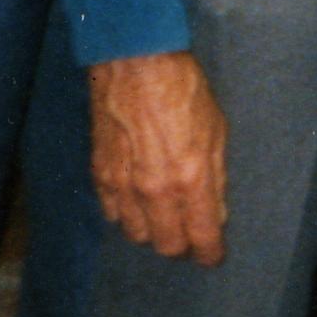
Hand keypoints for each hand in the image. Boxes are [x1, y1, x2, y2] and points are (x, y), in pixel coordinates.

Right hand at [89, 50, 229, 262]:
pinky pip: (112, 214)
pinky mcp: (100, 174)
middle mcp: (155, 190)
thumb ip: (215, 178)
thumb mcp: (217, 130)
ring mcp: (123, 185)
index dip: (210, 253)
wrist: (135, 60)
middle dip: (182, 247)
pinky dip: (126, 215)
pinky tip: (136, 202)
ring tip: (163, 218)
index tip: (213, 256)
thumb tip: (215, 214)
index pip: (202, 237)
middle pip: (167, 245)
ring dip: (153, 232)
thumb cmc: (183, 88)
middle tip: (190, 237)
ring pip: (137, 235)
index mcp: (190, 178)